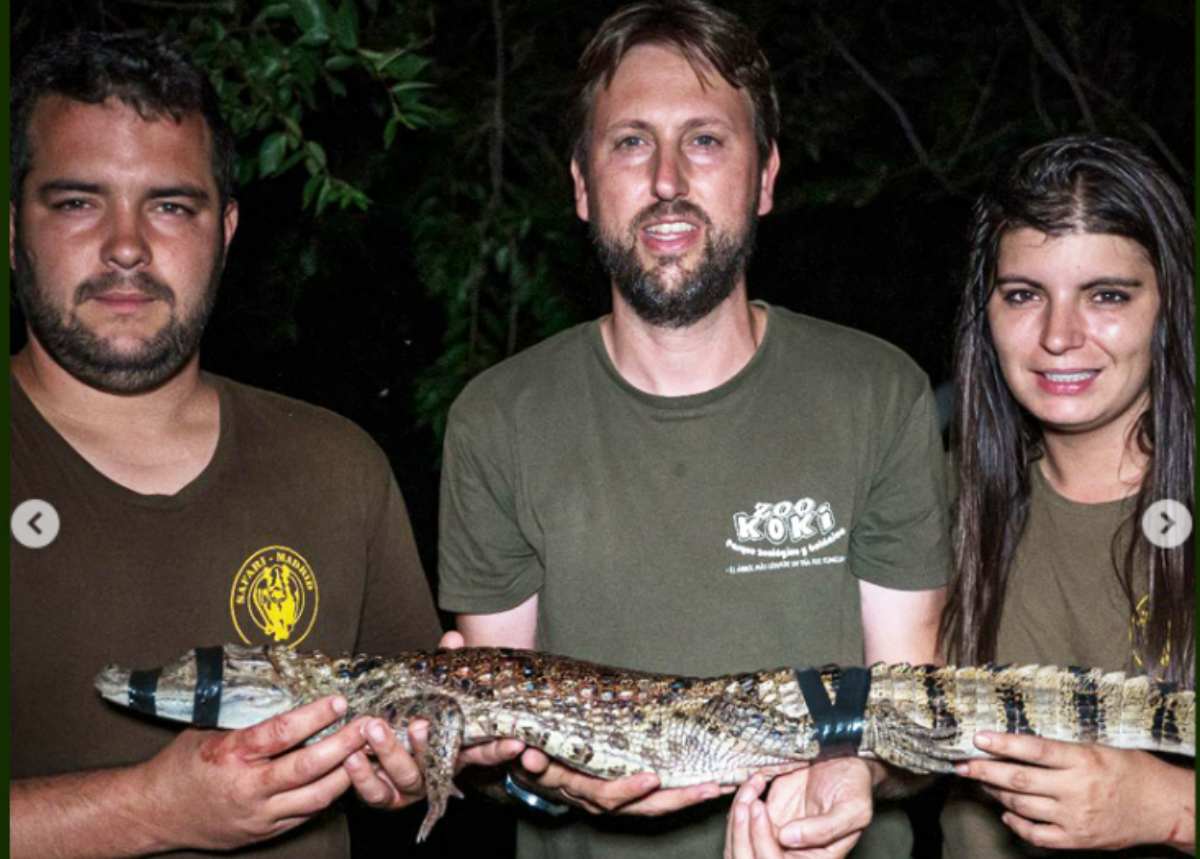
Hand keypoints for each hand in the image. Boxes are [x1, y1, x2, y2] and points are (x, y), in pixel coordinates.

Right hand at [141, 695, 364, 850]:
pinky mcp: (264, 832)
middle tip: (368, 726)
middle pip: (307, 767)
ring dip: (347, 773)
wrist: (155, 813)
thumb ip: (246, 716)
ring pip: (315, 797)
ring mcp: (258, 814)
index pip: (280, 733)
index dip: (314, 716)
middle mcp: (247, 788)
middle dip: (344, 745)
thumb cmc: (182, 764)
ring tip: (368, 751)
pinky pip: (306, 815)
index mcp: (230, 755)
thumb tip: (286, 687)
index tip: (340, 701)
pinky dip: (329, 795)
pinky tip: (346, 776)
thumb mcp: (207, 729)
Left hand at [346, 628, 524, 808]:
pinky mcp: (383, 797)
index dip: (501, 749)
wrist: (372, 744)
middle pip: (438, 764)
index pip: (485, 750)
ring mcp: (411, 786)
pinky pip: (374, 794)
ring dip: (390, 754)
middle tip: (418, 724)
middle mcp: (436, 771)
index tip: (517, 744)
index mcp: (454, 748)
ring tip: (374, 728)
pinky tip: (352, 756)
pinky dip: (362, 777)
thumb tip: (453, 637)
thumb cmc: (409, 712)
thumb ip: (444, 666)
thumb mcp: (429, 690)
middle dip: (426, 745)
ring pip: (406, 778)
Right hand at [442, 627, 721, 814]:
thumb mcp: (483, 701)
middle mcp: (568, 788)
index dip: (546, 770)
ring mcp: (595, 793)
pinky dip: (678, 796)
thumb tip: (450, 637)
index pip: (547, 774)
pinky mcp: (616, 791)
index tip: (550, 761)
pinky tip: (710, 786)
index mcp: (540, 767)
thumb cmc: (502, 726)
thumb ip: (466, 670)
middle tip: (656, 780)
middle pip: (601, 799)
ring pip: (634, 806)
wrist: (509, 755)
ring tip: (707, 786)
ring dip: (671, 799)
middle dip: (631, 793)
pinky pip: (649, 801)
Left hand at [725, 759, 872, 858]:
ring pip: (739, 843)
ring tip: (751, 788)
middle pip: (750, 858)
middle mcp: (791, 853)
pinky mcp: (764, 816)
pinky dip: (740, 800)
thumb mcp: (853, 809)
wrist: (844, 760)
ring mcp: (774, 835)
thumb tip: (787, 839)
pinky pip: (740, 819)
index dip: (763, 843)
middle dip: (742, 832)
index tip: (760, 808)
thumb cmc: (854, 786)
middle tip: (748, 801)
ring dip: (737, 817)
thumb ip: (825, 829)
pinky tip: (755, 781)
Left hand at [956, 732, 1194, 851]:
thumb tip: (1019, 743)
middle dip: (984, 770)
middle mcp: (1076, 789)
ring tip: (982, 782)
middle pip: (1018, 779)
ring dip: (996, 792)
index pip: (1033, 748)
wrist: (1164, 808)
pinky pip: (1037, 835)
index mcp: (1082, 759)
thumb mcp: (1099, 747)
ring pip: (1022, 805)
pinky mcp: (1078, 840)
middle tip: (961, 764)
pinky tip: (1007, 812)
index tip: (978, 738)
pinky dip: (1016, 823)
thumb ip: (1063, 748)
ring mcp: (1075, 817)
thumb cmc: (1132, 770)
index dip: (1002, 743)